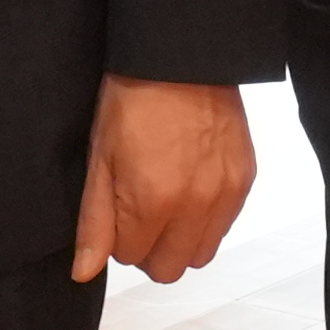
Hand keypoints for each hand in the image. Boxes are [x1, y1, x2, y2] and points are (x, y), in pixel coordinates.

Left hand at [77, 77, 252, 286]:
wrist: (181, 58)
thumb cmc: (134, 99)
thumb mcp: (101, 160)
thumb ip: (95, 222)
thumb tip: (85, 271)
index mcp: (153, 201)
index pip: (130, 258)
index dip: (118, 238)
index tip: (117, 209)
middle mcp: (195, 205)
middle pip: (169, 269)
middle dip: (149, 249)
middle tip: (139, 212)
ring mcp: (225, 194)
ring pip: (200, 255)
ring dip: (179, 240)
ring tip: (166, 201)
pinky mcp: (244, 180)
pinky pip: (224, 227)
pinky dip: (205, 220)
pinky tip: (189, 187)